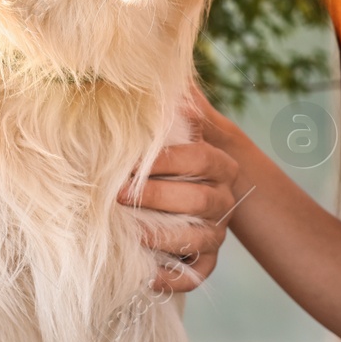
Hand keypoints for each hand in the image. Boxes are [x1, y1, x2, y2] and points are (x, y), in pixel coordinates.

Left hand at [116, 88, 241, 292]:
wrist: (198, 183)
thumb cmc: (177, 148)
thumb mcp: (182, 121)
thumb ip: (177, 98)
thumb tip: (161, 62)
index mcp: (219, 163)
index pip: (199, 159)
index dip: (164, 161)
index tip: (128, 162)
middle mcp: (223, 198)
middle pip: (199, 202)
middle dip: (156, 199)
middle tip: (116, 196)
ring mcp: (218, 231)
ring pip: (199, 240)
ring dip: (163, 240)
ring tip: (130, 236)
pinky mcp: (208, 260)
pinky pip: (197, 276)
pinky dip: (173, 279)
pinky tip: (145, 276)